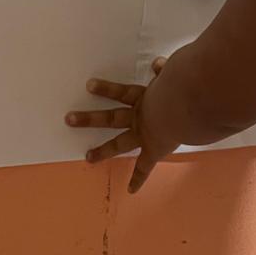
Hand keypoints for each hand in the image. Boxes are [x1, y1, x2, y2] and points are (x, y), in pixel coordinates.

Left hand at [65, 59, 175, 191]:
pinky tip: (130, 190)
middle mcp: (140, 115)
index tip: (88, 85)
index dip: (106, 88)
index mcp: (145, 96)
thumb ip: (166, 69)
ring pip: (119, 143)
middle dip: (89, 119)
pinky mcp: (155, 149)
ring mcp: (145, 134)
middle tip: (68, 119)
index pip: (122, 91)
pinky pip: (145, 167)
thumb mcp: (175, 71)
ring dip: (103, 150)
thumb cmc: (184, 84)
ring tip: (88, 157)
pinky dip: (139, 179)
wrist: (187, 106)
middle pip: (110, 117)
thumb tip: (158, 64)